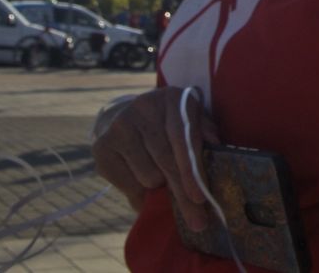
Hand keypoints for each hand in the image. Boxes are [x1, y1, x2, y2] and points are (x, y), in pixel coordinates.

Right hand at [90, 87, 218, 229]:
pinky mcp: (102, 147)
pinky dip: (139, 192)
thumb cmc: (167, 124)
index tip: (200, 197)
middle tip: (196, 220)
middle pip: (167, 161)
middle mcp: (143, 107)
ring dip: (158, 186)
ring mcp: (120, 126)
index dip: (192, 170)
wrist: (124, 117)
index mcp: (172, 98)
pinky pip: (128, 184)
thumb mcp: (189, 120)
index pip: (184, 138)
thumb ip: (204, 131)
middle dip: (182, 194)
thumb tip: (217, 146)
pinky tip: (141, 180)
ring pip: (148, 176)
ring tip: (160, 178)